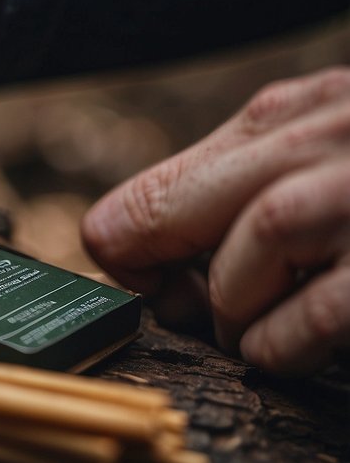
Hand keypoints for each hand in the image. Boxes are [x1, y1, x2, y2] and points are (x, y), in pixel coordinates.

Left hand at [82, 67, 349, 374]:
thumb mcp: (337, 150)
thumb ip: (255, 181)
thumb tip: (161, 264)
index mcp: (300, 110)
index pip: (163, 177)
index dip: (133, 245)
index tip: (153, 283)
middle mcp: (326, 136)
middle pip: (172, 210)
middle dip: (154, 276)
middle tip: (180, 312)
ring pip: (238, 258)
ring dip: (231, 313)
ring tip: (254, 336)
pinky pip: (308, 316)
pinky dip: (280, 347)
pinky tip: (292, 352)